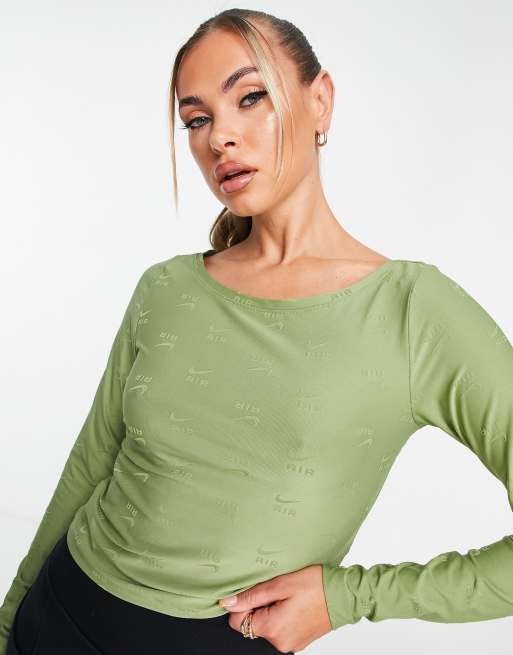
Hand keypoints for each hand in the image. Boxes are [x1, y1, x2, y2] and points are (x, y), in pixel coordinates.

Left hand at [217, 564, 331, 652]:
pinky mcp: (299, 641)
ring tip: (288, 596)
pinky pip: (280, 629)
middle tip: (277, 591)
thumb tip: (227, 602)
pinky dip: (282, 615)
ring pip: (267, 626)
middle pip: (252, 624)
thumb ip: (252, 595)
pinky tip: (295, 603)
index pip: (237, 622)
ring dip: (271, 610)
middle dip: (259, 606)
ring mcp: (291, 644)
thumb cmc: (316, 585)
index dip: (243, 603)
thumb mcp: (281, 584)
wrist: (345, 594)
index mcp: (273, 629)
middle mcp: (280, 643)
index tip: (258, 591)